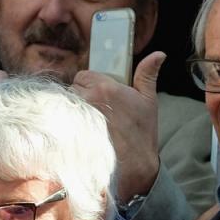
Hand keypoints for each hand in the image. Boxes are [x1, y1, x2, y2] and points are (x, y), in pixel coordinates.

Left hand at [72, 52, 164, 202]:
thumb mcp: (149, 100)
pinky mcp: (68, 132)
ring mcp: (76, 116)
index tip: (100, 96)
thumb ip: (147, 74)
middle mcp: (87, 99)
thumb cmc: (142, 134)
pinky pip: (60, 121)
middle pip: (73, 89)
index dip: (90, 84)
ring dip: (73, 111)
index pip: (83, 75)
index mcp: (105, 87)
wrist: (134, 165)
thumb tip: (159, 54)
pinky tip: (81, 134)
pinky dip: (66, 125)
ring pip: (65, 104)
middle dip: (82, 97)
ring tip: (89, 124)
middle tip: (97, 112)